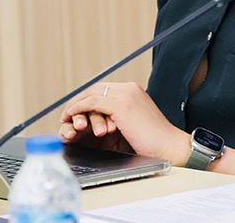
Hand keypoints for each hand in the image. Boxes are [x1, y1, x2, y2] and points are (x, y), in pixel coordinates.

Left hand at [59, 82, 189, 165]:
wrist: (168, 147)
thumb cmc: (153, 142)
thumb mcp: (132, 125)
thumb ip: (116, 118)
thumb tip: (99, 124)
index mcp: (133, 91)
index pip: (104, 89)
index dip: (88, 98)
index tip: (77, 109)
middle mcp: (129, 89)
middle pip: (96, 88)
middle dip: (79, 99)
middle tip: (67, 112)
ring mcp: (125, 94)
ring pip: (92, 93)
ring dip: (76, 104)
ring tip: (66, 116)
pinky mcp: (121, 105)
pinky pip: (92, 102)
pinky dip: (78, 108)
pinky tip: (71, 117)